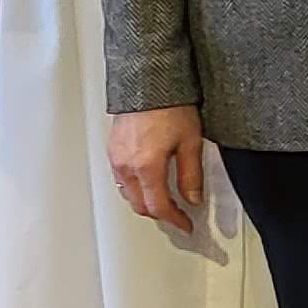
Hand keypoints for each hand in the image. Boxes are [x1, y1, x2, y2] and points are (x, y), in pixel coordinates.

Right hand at [108, 107, 206, 235]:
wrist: (148, 82)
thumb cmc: (170, 105)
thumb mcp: (191, 142)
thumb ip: (191, 175)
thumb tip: (193, 198)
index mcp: (146, 167)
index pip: (159, 206)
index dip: (175, 220)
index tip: (186, 225)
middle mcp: (126, 165)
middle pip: (140, 204)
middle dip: (160, 213)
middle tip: (179, 214)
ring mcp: (116, 158)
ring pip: (128, 194)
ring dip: (146, 202)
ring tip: (166, 201)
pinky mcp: (113, 150)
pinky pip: (122, 179)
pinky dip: (135, 188)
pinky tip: (149, 183)